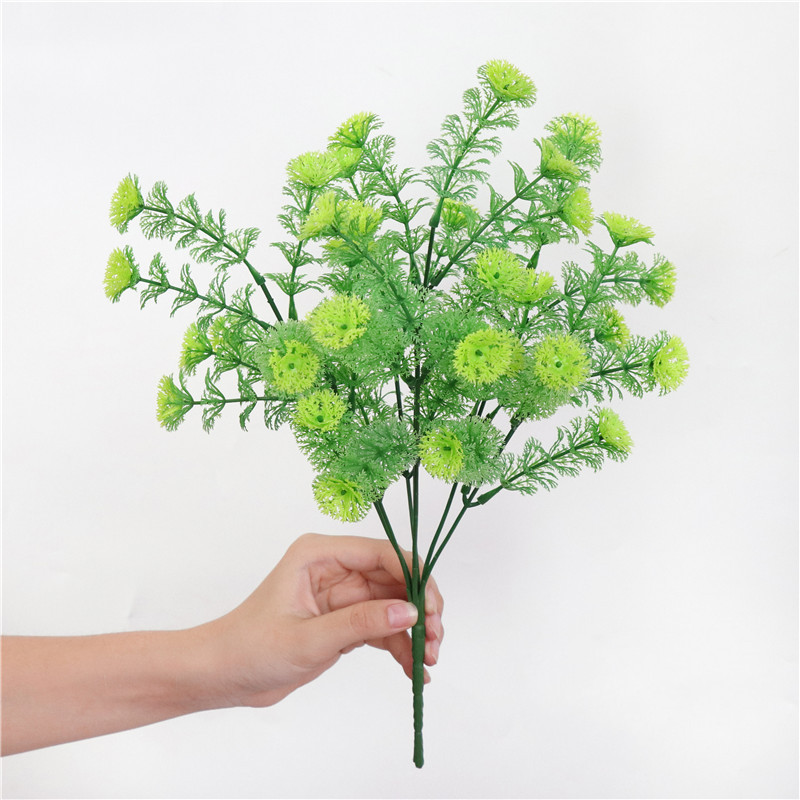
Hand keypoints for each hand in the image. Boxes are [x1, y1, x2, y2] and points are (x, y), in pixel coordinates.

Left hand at [201, 533, 443, 708]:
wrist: (223, 676)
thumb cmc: (251, 649)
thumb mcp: (308, 638)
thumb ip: (361, 623)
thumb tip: (410, 613)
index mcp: (319, 554)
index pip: (380, 553)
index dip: (413, 577)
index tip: (432, 609)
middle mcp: (335, 568)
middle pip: (394, 578)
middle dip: (420, 608)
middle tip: (436, 639)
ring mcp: (342, 595)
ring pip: (393, 605)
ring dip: (414, 631)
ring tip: (428, 661)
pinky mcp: (344, 620)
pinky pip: (382, 627)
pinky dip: (400, 646)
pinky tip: (414, 670)